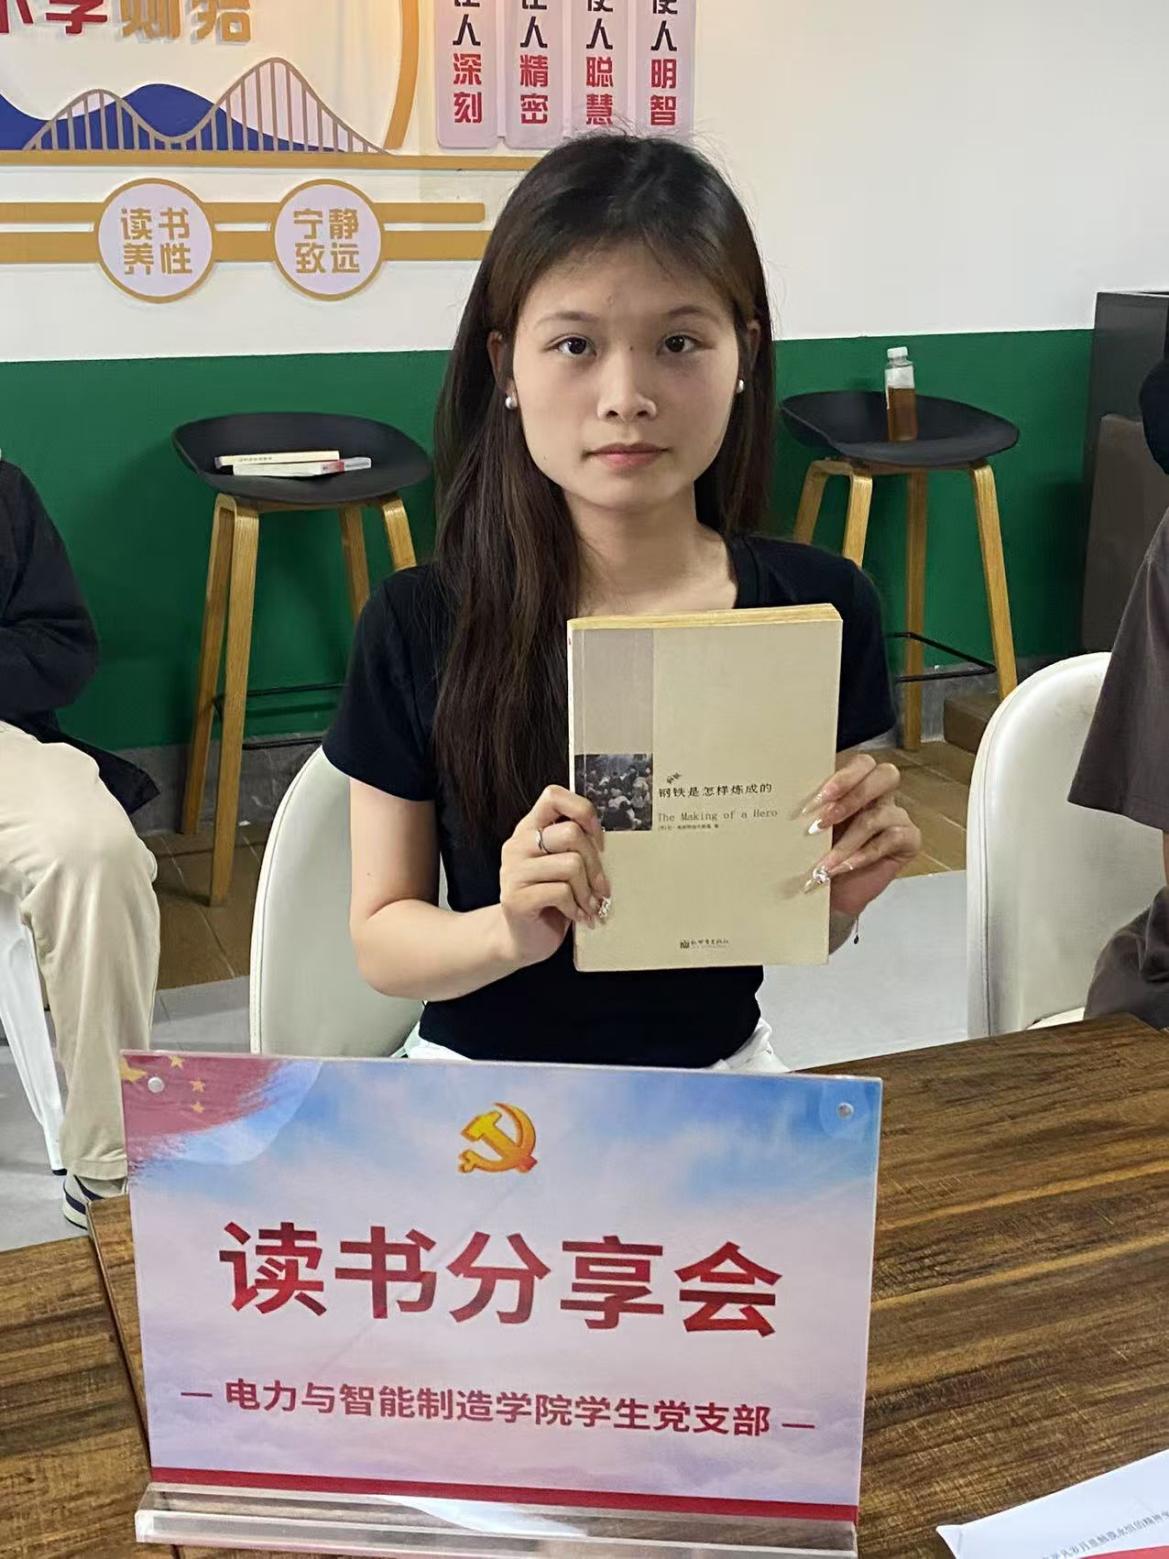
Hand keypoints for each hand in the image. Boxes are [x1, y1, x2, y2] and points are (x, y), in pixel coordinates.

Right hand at [497, 785, 611, 967]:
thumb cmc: (549, 900)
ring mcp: (513, 871)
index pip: (553, 796)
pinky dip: (577, 907)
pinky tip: (577, 916)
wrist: (521, 939)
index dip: (582, 811)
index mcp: (530, 829)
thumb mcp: (561, 865)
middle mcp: (518, 845)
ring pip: (571, 864)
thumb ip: (574, 846)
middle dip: (596, 864)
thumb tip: (607, 841)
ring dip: (588, 890)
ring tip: (590, 905)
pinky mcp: (516, 898)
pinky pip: (561, 892)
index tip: (598, 839)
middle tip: (602, 887)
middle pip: (571, 833)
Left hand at [805, 753, 919, 921]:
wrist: (832, 894)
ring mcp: (896, 817)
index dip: (843, 778)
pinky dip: (864, 855)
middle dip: (853, 796)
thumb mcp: (813, 828)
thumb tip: (795, 798)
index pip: (862, 764)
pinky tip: (843, 867)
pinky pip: (893, 839)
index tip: (816, 801)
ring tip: (824, 861)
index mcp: (858, 784)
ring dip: (848, 840)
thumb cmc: (820, 855)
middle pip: (886, 775)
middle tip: (824, 821)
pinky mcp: (909, 840)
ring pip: (881, 814)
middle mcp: (880, 796)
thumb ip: (815, 808)